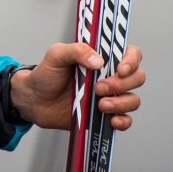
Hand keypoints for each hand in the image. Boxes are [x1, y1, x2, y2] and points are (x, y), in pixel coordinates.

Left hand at [9, 43, 144, 130]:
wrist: (35, 100)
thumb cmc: (46, 74)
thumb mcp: (56, 54)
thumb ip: (76, 50)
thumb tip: (98, 60)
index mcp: (101, 57)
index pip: (130, 53)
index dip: (131, 60)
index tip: (119, 68)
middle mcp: (109, 75)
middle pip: (137, 77)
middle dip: (122, 84)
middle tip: (99, 87)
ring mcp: (109, 96)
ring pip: (133, 99)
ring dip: (121, 103)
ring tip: (100, 104)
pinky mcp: (105, 115)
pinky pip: (126, 120)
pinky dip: (122, 121)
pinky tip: (110, 120)